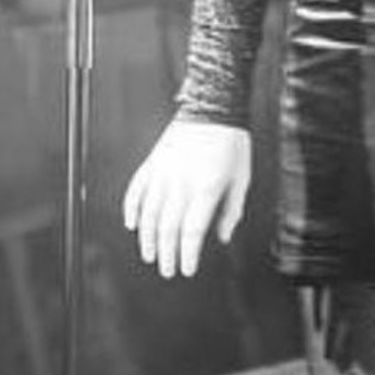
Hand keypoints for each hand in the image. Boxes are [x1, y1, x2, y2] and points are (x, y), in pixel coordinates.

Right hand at [123, 119, 250, 277]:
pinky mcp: (152, 161)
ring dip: (148, 238)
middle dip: (167, 253)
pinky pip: (136, 189)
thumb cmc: (232, 142)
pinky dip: (131, 208)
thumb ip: (232, 210)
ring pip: (148, 213)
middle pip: (168, 227)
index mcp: (206, 187)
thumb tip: (222, 238)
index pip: (192, 230)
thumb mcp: (242, 177)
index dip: (188, 254)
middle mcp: (181, 182)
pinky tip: (131, 224)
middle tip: (168, 271)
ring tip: (150, 255)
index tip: (187, 270)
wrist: (213, 104)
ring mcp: (163, 171)